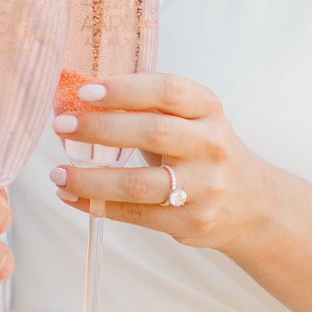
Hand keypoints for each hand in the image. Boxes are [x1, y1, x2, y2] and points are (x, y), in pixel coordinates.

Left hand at [49, 72, 274, 255]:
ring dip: (91, 178)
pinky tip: (73, 195)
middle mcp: (211, 145)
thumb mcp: (192, 119)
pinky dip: (98, 205)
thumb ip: (148, 107)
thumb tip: (80, 98)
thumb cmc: (204, 152)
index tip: (85, 91)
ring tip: (58, 173)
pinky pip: (136, 215)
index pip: (168, 90)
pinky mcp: (192, 222)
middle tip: (61, 125)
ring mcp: (204, 187)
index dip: (125, 89)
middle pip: (152, 133)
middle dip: (100, 128)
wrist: (253, 204)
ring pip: (139, 183)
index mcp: (208, 109)